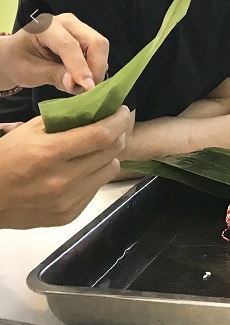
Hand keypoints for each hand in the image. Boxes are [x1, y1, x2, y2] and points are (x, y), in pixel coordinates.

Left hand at [0, 13, 108, 93]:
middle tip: (90, 90)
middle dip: (96, 68)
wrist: (16, 54)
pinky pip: (99, 53)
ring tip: (83, 86)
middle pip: (95, 42)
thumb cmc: (18, 61)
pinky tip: (83, 79)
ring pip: (101, 48)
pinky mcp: (86, 37)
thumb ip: (53, 76)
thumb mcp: (29, 72)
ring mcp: (79, 28)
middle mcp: (67, 22)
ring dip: (97, 70)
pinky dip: (95, 69)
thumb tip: (75, 85)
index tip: (88, 88)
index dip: (80, 68)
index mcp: (46, 27)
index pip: (69, 46)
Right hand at [0, 106, 132, 228]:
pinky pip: (96, 188)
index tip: (123, 111)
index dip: (119, 120)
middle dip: (118, 134)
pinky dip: (94, 175)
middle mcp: (62, 180)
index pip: (101, 135)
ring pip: (110, 170)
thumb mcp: (29, 131)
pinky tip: (79, 171)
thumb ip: (65, 120)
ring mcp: (67, 201)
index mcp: (49, 154)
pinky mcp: (69, 214)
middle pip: (112, 151)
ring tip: (93, 150)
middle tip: (113, 126)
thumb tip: (99, 109)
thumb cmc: (6, 159)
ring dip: (108, 156)